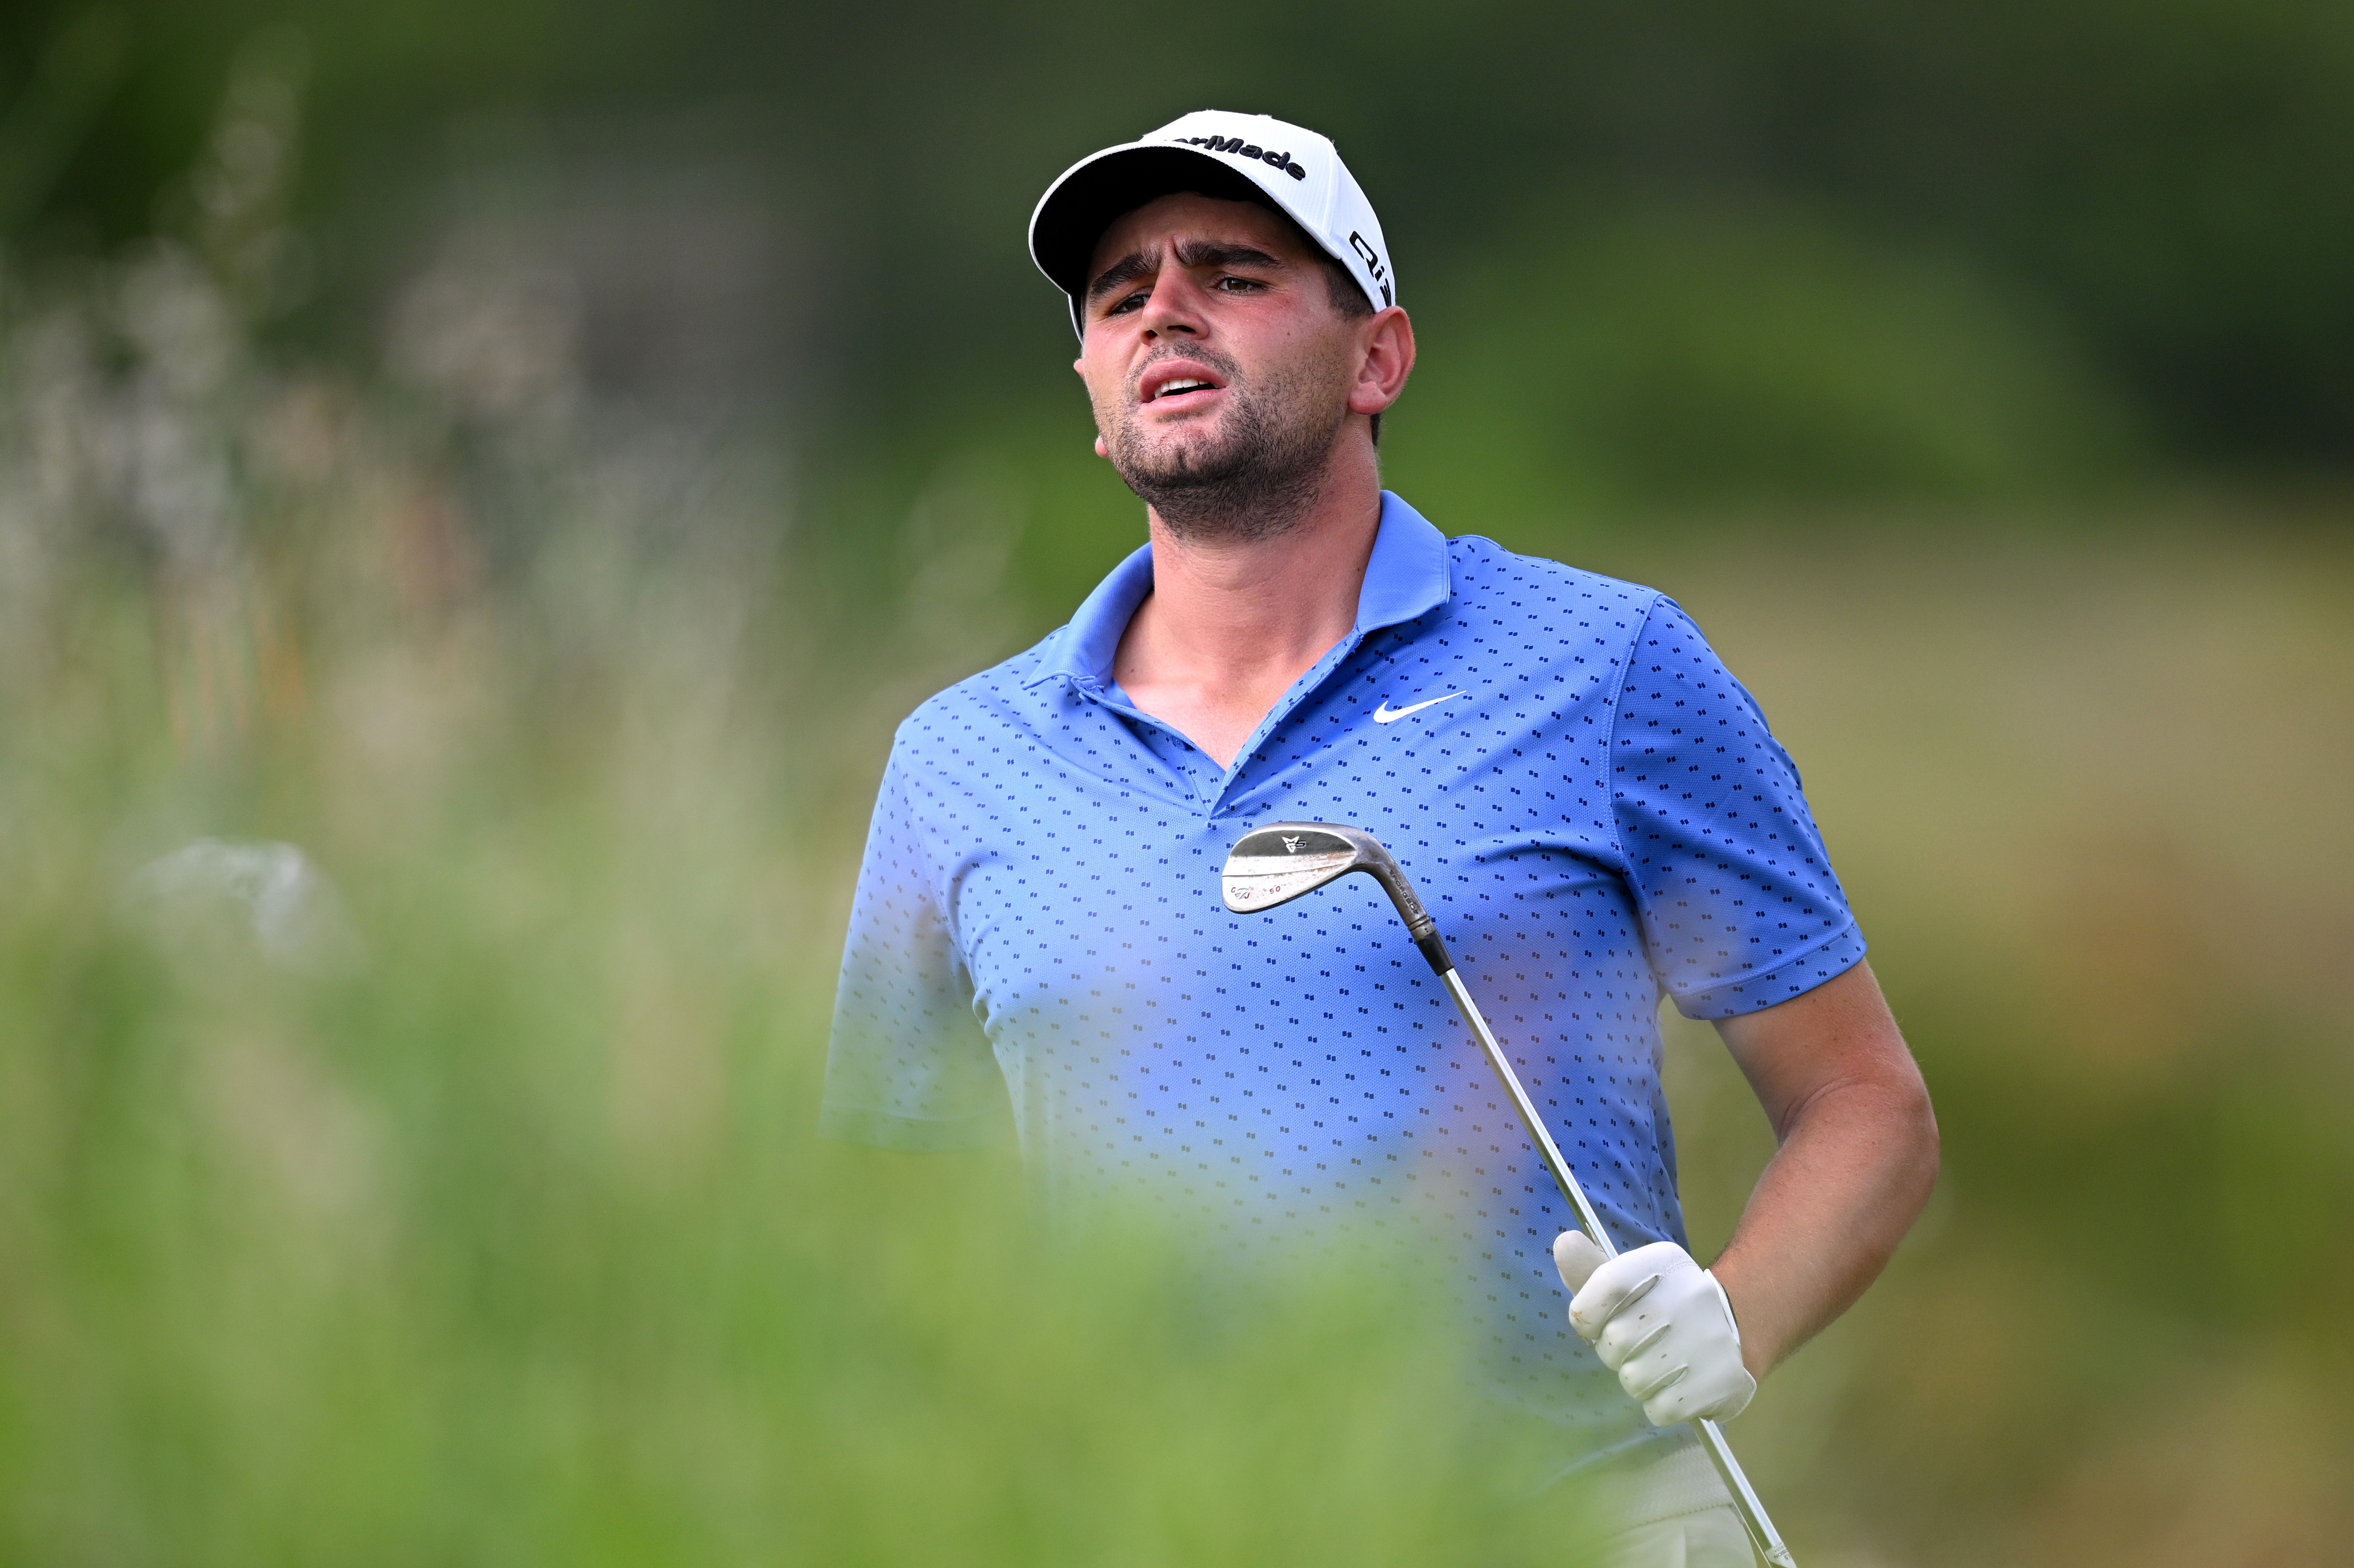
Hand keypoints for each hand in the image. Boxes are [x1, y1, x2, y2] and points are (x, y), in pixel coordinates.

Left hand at [1553, 1233, 1755, 1425]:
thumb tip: (1564, 1244)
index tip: (1596, 1324)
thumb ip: (1590, 1270)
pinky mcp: (1721, 1381)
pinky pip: (1660, 1408)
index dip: (1589, 1315)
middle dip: (1616, 1352)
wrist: (1732, 1334)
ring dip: (1638, 1380)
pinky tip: (1677, 1386)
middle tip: (1638, 1347)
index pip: (1606, 1284)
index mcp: (1664, 1263)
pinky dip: (1661, 1405)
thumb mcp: (1631, 1279)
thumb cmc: (1663, 1307)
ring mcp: (1708, 1339)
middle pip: (1615, 1340)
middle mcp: (1690, 1295)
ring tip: (1659, 1365)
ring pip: (1634, 1380)